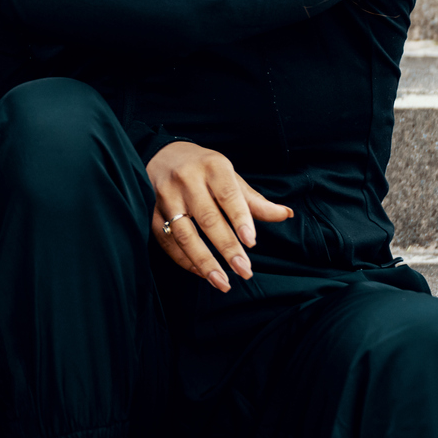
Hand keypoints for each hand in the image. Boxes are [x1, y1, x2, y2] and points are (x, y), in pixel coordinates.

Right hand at [147, 141, 292, 293]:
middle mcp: (187, 180)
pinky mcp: (151, 211)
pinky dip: (184, 260)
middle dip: (227, 248)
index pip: (228, 195)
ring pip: (184, 234)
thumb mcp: (231, 178)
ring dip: (204, 261)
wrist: (164, 155)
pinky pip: (167, 241)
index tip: (252, 242)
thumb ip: (254, 201)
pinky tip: (202, 273)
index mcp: (212, 167)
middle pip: (208, 218)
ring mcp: (166, 196)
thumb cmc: (205, 170)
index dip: (240, 219)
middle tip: (245, 271)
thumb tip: (285, 214)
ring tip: (222, 283)